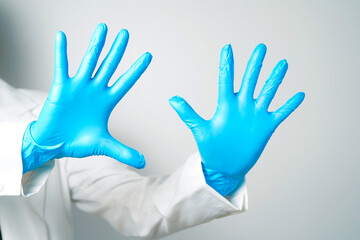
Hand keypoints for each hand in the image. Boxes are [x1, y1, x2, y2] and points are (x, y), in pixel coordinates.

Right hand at [22, 23, 151, 172]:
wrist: (54, 144)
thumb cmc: (77, 142)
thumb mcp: (104, 146)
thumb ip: (123, 152)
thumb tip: (144, 163)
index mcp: (107, 101)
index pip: (125, 82)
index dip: (136, 69)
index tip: (148, 56)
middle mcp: (94, 90)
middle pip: (109, 65)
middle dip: (118, 50)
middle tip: (126, 33)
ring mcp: (78, 87)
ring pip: (89, 61)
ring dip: (96, 44)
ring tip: (103, 27)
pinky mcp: (61, 87)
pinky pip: (61, 66)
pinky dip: (61, 52)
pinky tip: (61, 36)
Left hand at [169, 44, 303, 195]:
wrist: (225, 166)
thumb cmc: (211, 149)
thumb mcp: (200, 130)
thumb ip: (188, 114)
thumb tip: (172, 99)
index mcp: (226, 105)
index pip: (226, 80)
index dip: (227, 64)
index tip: (227, 47)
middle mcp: (242, 106)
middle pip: (250, 80)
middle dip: (255, 64)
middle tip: (260, 47)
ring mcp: (255, 115)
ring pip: (268, 92)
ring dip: (275, 79)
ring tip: (282, 63)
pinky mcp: (266, 126)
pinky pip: (280, 113)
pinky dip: (289, 105)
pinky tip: (299, 95)